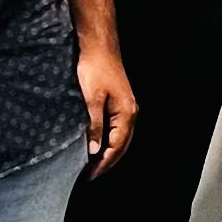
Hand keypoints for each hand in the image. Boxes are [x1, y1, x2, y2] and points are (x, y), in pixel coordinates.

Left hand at [79, 45, 139, 175]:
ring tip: (93, 164)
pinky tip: (98, 143)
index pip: (116, 147)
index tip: (90, 175)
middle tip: (91, 175)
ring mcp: (127, 107)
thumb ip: (94, 126)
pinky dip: (109, 140)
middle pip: (122, 145)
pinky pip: (117, 128)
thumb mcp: (91, 99)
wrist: (99, 46)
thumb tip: (94, 150)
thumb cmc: (95, 68)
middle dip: (108, 162)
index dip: (103, 163)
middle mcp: (131, 112)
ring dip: (109, 152)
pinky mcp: (120, 102)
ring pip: (121, 137)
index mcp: (126, 113)